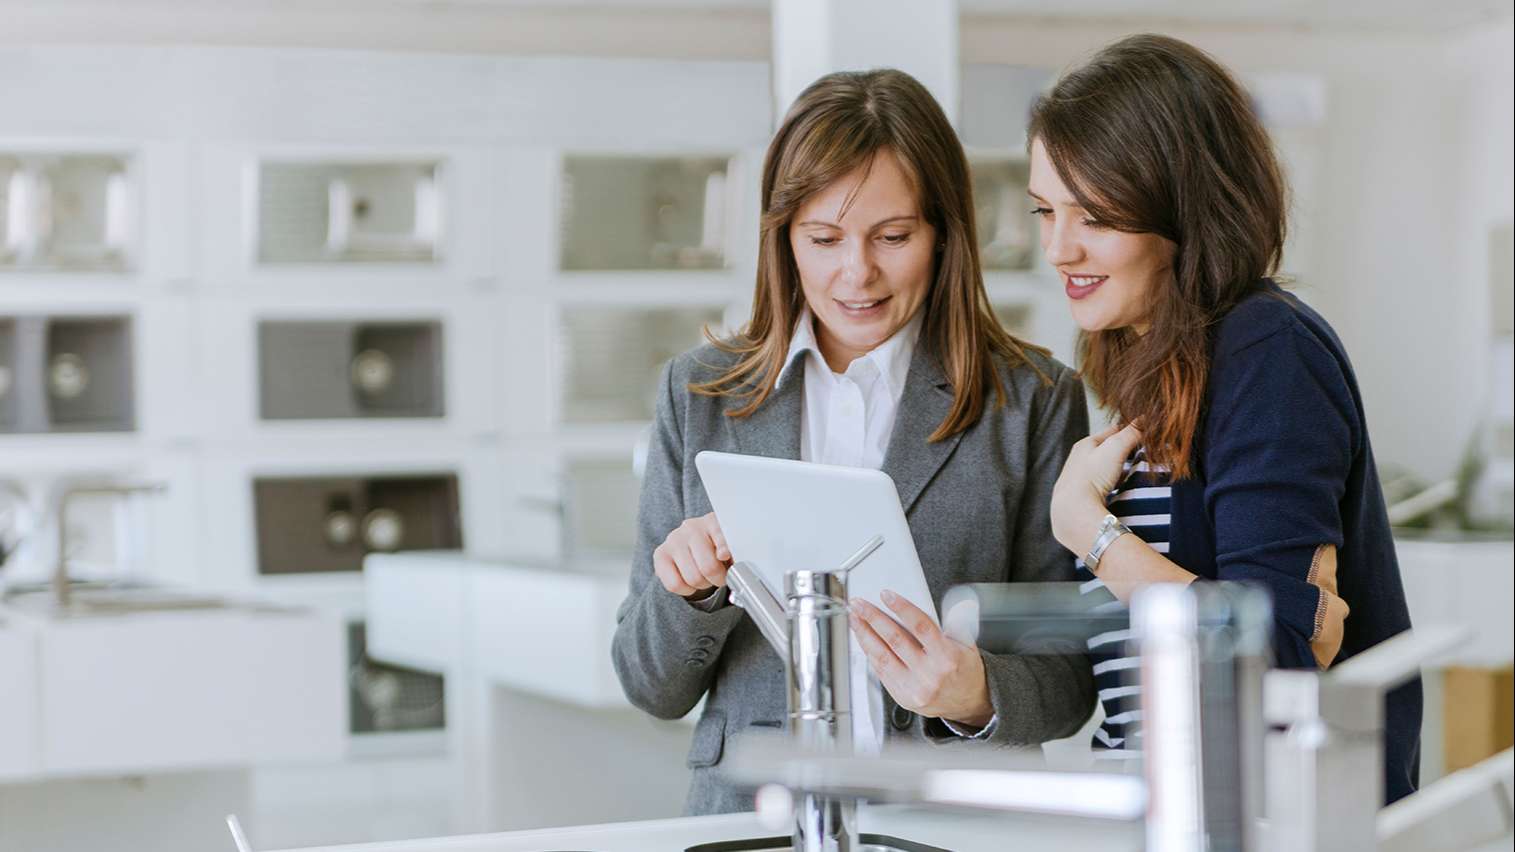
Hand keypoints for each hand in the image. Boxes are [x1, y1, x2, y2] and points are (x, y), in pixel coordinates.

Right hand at [652, 512, 731, 598]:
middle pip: (709, 567)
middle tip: (720, 577)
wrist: (692, 548)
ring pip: (693, 578)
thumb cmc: (715, 549)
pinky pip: (674, 584)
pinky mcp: (660, 554)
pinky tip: (690, 581)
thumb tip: (729, 560)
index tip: (724, 556)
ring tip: (705, 576)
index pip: (719, 533)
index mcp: (713, 522)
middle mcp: (692, 527)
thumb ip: (735, 553)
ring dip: (703, 585)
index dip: (724, 547)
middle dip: (718, 579)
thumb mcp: (730, 548)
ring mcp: (674, 539)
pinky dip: (686, 590)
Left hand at [849, 589, 992, 727]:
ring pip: (882, 657)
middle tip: (859, 605)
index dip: (902, 608)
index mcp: (948, 657)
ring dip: (865, 635)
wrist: (969, 703)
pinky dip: (870, 654)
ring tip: (855, 620)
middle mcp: (930, 674)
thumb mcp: (967, 644)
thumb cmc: (965, 670)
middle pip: (896, 640)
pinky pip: (881, 672)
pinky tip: (864, 641)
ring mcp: (915, 688)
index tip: (886, 595)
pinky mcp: (903, 697)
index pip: (921, 626)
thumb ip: (955, 622)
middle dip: (873, 618)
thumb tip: (948, 601)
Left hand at [1050, 422, 1142, 554]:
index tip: (1141, 429)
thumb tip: (1144, 418)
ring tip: (1132, 470)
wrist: (1075, 508)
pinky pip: (1102, 484)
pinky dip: (1112, 483)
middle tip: (1139, 451)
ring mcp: (1079, 477)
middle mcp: (1079, 459)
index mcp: (1085, 444)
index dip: (1127, 430)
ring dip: (1118, 468)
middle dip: (1123, 450)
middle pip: (1106, 450)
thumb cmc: (1092, 475)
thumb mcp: (1116, 448)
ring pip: (1103, 467)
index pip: (1111, 431)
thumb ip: (1131, 433)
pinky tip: (1119, 488)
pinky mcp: (1082, 494)